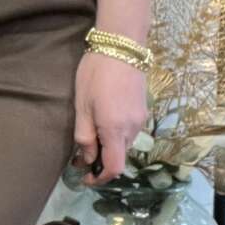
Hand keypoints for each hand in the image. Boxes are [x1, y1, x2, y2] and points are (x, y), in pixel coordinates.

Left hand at [72, 51, 148, 185]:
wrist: (122, 45)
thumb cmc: (95, 74)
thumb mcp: (82, 106)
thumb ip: (85, 136)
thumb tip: (87, 159)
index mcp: (115, 130)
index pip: (114, 167)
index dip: (100, 178)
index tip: (86, 179)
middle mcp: (133, 128)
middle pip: (120, 155)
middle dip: (102, 159)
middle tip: (81, 153)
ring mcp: (141, 118)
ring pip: (124, 143)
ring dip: (109, 145)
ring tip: (91, 132)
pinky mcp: (143, 109)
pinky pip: (129, 130)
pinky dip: (116, 133)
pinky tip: (104, 118)